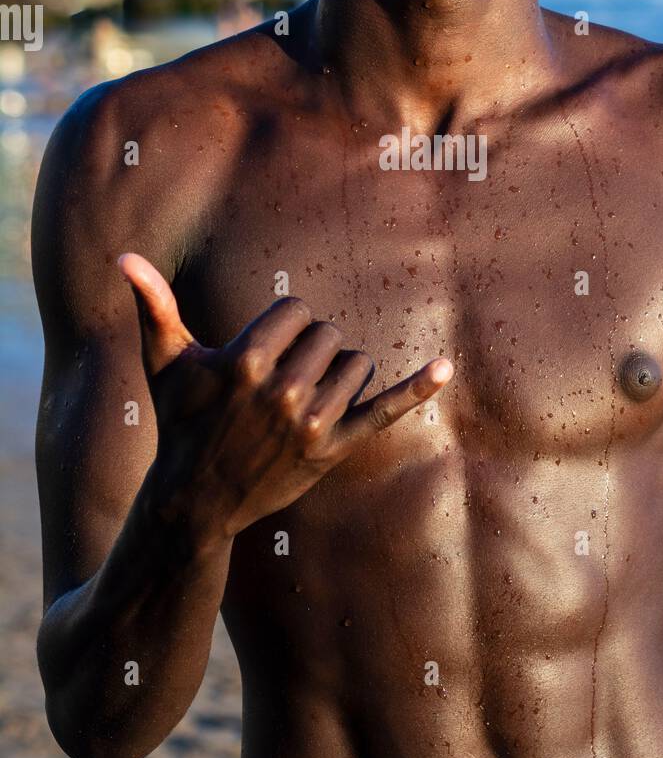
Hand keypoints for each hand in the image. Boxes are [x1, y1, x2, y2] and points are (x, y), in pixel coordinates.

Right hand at [117, 253, 452, 539]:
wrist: (196, 499)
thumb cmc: (179, 421)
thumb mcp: (165, 362)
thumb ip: (152, 305)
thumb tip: (123, 257)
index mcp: (245, 359)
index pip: (297, 309)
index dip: (283, 326)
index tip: (264, 350)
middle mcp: (283, 390)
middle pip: (328, 334)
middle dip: (309, 348)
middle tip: (280, 380)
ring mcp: (311, 422)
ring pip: (355, 363)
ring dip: (338, 372)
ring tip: (306, 396)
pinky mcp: (334, 449)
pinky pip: (384, 410)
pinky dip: (416, 388)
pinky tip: (445, 368)